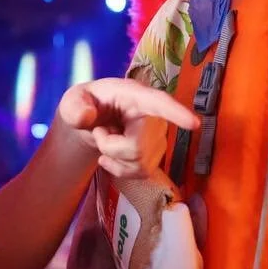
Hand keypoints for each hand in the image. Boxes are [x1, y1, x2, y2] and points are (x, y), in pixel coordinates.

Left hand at [56, 78, 197, 178]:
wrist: (93, 123)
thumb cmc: (87, 105)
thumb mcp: (73, 100)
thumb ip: (75, 107)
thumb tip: (88, 117)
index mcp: (134, 94)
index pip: (158, 103)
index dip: (176, 113)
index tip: (194, 123)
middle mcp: (153, 114)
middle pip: (137, 147)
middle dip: (109, 147)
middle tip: (100, 132)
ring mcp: (158, 137)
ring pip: (139, 163)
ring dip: (114, 158)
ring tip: (107, 140)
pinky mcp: (156, 156)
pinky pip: (140, 174)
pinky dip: (119, 170)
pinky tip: (111, 158)